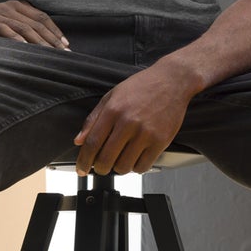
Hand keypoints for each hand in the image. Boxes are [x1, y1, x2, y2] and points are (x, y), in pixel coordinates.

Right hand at [0, 0, 68, 49]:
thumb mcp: (3, 24)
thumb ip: (20, 28)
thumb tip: (43, 44)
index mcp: (15, 5)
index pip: (41, 17)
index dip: (55, 31)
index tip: (66, 45)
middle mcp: (7, 7)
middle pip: (35, 23)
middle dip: (51, 39)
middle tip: (63, 54)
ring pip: (23, 27)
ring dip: (38, 42)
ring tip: (49, 54)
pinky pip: (4, 30)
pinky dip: (16, 39)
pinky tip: (26, 48)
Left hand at [73, 65, 193, 175]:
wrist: (172, 81)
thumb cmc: (142, 86)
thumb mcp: (112, 96)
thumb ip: (93, 119)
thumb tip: (79, 141)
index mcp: (113, 110)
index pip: (92, 143)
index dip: (84, 161)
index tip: (82, 169)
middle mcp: (128, 123)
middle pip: (106, 159)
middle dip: (100, 168)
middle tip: (101, 167)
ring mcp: (146, 133)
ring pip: (124, 166)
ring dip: (119, 168)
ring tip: (120, 159)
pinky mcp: (161, 141)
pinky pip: (143, 166)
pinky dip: (136, 167)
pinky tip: (135, 158)